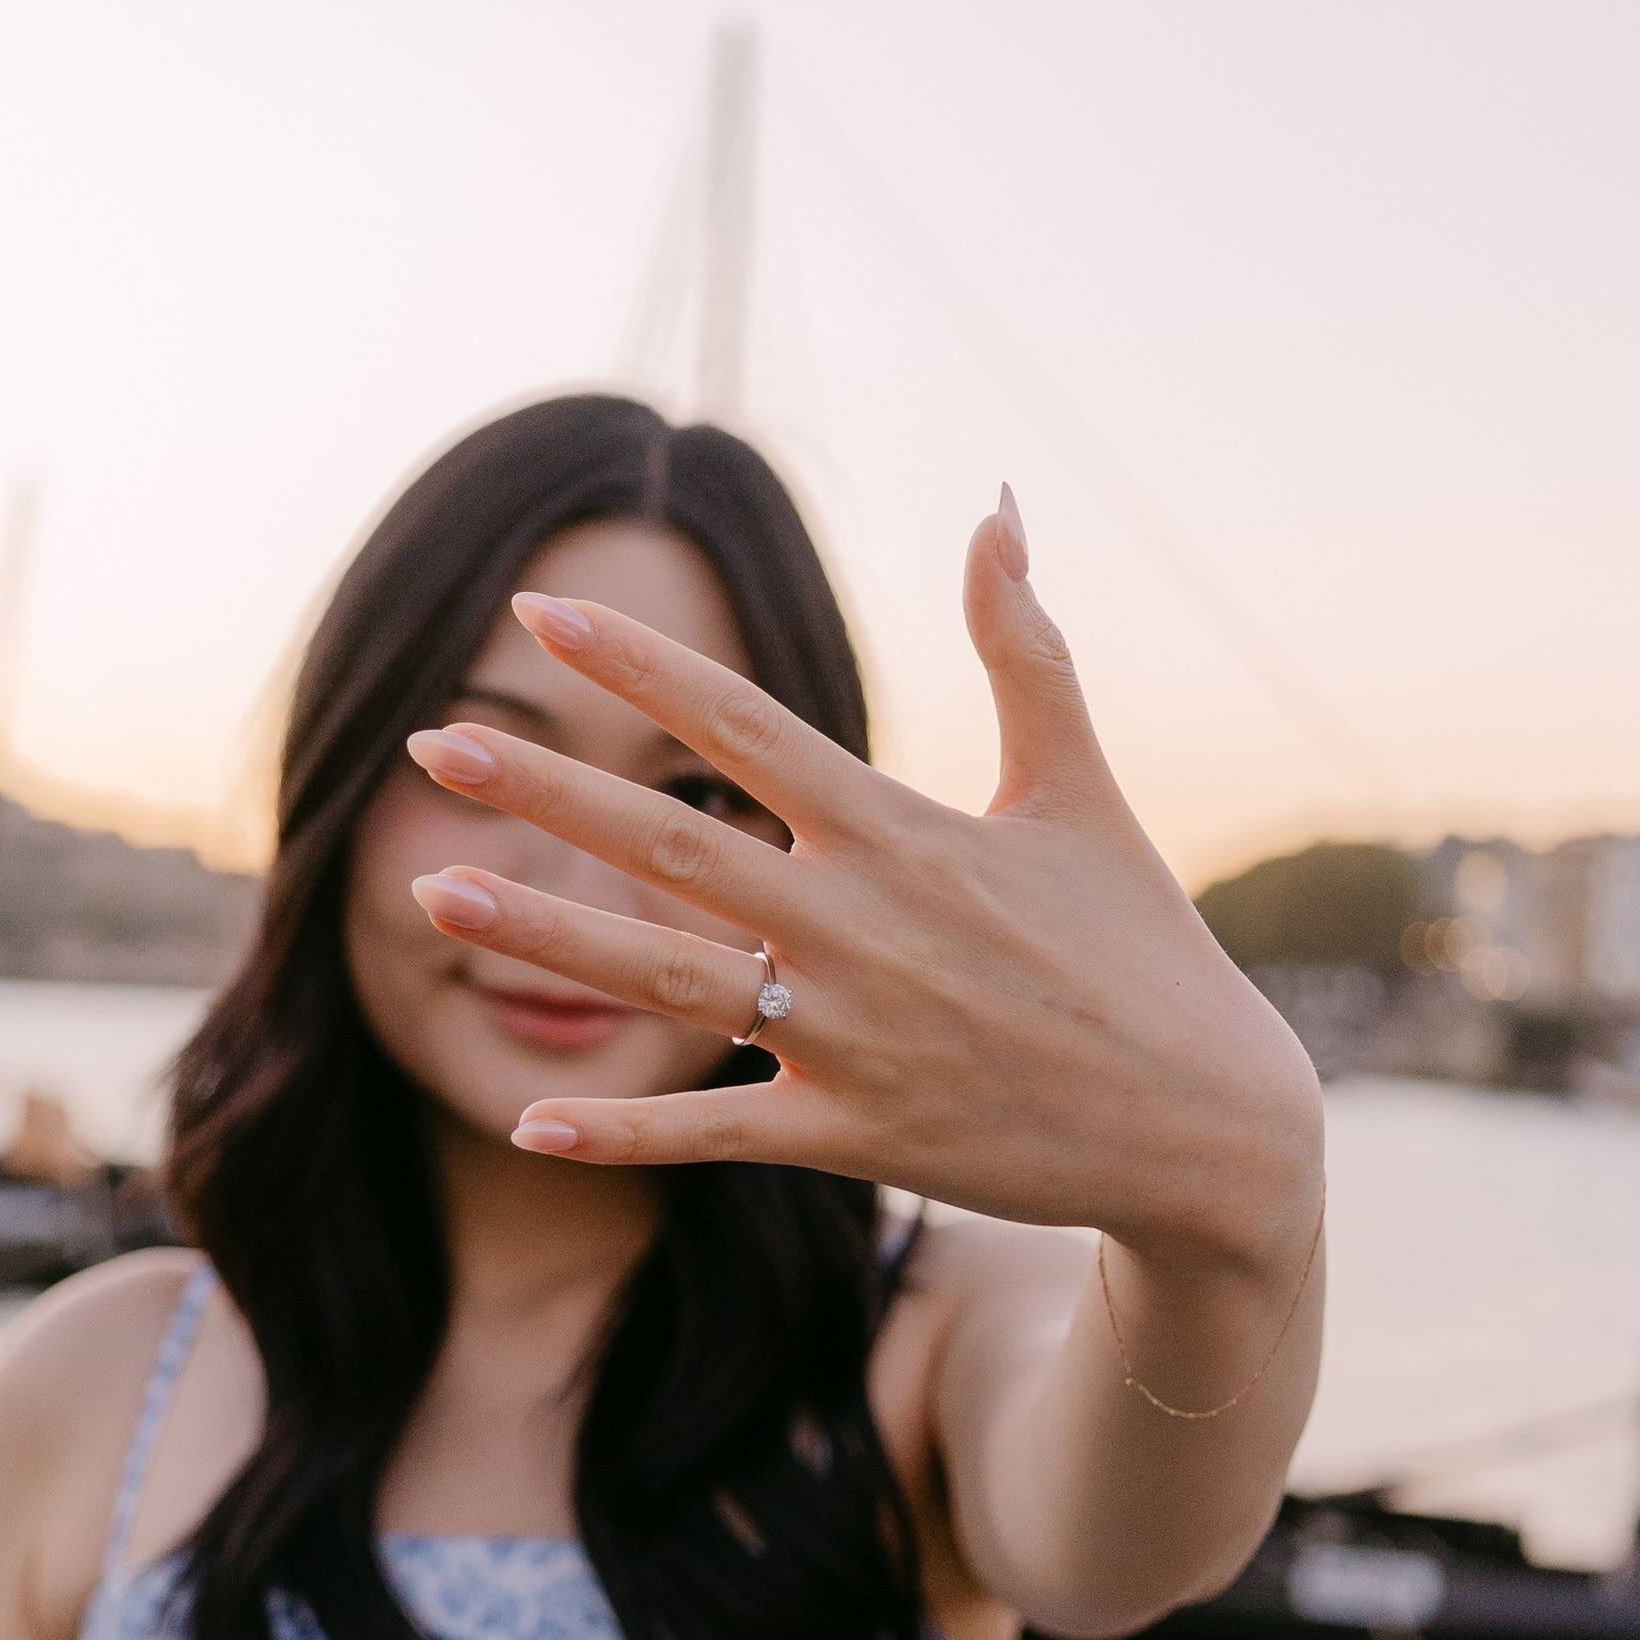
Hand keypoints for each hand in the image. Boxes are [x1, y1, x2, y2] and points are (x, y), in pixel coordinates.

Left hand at [407, 491, 1322, 1278]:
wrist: (1208, 1129)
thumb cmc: (1141, 947)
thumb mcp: (1083, 786)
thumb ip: (1026, 645)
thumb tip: (999, 502)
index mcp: (906, 833)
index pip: (743, 728)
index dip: (637, 666)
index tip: (538, 612)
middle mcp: (864, 930)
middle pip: (672, 847)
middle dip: (546, 792)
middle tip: (432, 743)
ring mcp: (854, 1040)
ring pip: (665, 984)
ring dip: (543, 939)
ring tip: (431, 894)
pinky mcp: (858, 1137)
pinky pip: (715, 1134)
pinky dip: (623, 1132)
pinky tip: (526, 1116)